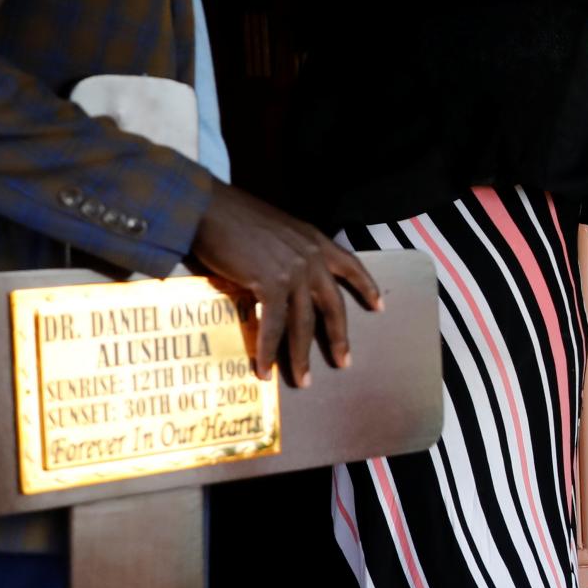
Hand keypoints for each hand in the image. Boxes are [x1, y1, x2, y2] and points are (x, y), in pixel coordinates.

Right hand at [190, 184, 384, 385]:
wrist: (208, 206)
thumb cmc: (234, 216)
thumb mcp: (276, 230)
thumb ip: (289, 251)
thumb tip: (284, 276)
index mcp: (315, 240)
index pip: (351, 265)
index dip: (366, 287)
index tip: (379, 307)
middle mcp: (311, 257)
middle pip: (332, 305)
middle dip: (339, 337)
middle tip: (344, 362)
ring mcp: (293, 271)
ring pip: (303, 323)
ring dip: (300, 355)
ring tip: (303, 380)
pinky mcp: (270, 283)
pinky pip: (273, 325)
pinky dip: (268, 350)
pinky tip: (265, 369)